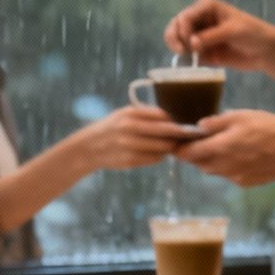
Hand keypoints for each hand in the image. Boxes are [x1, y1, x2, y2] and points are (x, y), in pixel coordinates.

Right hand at [71, 106, 193, 171]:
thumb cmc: (112, 129)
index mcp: (129, 113)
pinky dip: (160, 156)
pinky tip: (157, 153)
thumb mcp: (123, 114)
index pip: (162, 115)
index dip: (176, 120)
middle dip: (178, 134)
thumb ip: (145, 115)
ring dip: (170, 147)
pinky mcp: (129, 160)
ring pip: (163, 147)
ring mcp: (129, 145)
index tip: (184, 123)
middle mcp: (129, 127)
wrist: (88, 148)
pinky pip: (155, 159)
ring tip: (170, 145)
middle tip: (186, 135)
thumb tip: (173, 119)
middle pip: (166, 131)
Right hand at [163, 0, 274, 70]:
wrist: (265, 51)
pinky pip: (187, 55)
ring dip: (177, 48)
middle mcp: (199, 19)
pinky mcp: (201, 51)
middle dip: (175, 37)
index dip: (183, 29)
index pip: (185, 16)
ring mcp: (199, 36)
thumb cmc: (252, 33)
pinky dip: (185, 59)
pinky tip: (191, 63)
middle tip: (182, 51)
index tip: (190, 43)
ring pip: (177, 39)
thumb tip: (191, 44)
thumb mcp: (233, 31)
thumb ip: (211, 36)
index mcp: (205, 7)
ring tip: (186, 57)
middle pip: (176, 26)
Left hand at [175, 110, 274, 186]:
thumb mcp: (242, 116)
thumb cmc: (270, 128)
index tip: (177, 139)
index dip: (179, 147)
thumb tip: (198, 126)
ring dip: (209, 159)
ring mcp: (234, 177)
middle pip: (197, 163)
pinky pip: (227, 174)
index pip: (187, 153)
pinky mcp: (244, 183)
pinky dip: (225, 165)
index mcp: (220, 148)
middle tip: (196, 139)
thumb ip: (216, 122)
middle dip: (193, 153)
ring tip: (218, 144)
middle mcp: (223, 167)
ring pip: (211, 170)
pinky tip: (238, 153)